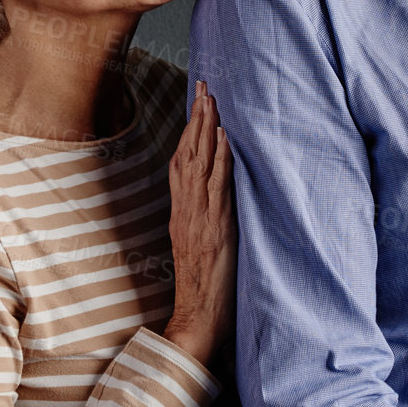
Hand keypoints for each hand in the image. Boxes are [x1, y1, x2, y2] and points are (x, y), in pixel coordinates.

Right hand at [164, 81, 235, 370]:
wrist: (198, 321)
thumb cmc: (205, 290)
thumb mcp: (202, 248)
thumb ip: (207, 222)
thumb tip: (220, 202)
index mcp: (183, 215)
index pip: (183, 164)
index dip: (189, 133)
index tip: (196, 105)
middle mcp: (187, 212)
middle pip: (189, 155)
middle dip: (196, 118)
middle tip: (204, 85)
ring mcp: (200, 218)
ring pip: (200, 164)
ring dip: (206, 128)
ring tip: (212, 98)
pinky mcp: (215, 228)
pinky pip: (216, 186)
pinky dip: (219, 159)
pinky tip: (223, 136)